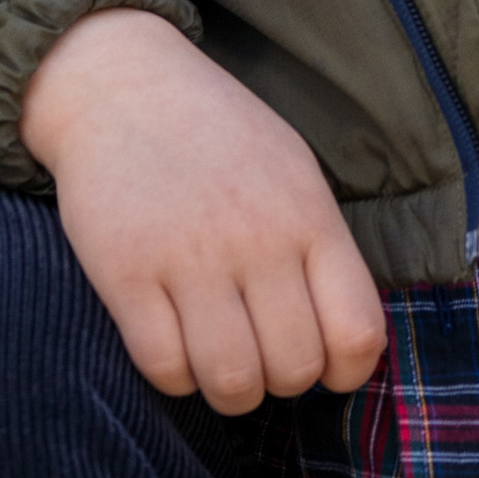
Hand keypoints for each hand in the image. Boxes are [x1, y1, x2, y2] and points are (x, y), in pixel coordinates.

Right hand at [20, 7, 386, 413]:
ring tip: (218, 361)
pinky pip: (164, 367)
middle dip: (280, 383)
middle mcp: (257, 239)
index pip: (358, 331)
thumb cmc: (216, 137)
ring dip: (229, 391)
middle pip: (294, 369)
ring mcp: (190, 257)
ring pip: (232, 382)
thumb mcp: (293, 172)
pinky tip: (173, 346)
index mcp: (309, 215)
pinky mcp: (126, 274)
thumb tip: (343, 342)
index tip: (325, 367)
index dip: (348, 371)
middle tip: (259, 356)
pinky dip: (174, 376)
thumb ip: (318, 249)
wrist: (121, 86)